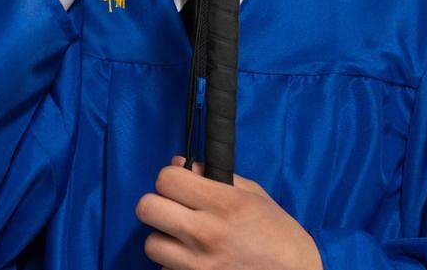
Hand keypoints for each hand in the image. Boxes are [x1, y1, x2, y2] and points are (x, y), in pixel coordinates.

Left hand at [136, 157, 322, 269]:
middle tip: (174, 208)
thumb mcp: (255, 196)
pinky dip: (174, 266)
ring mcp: (198, 265)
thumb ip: (217, 178)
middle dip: (158, 204)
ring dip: (164, 239)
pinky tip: (194, 261)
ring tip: (184, 239)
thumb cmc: (280, 237)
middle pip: (146, 208)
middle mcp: (206, 234)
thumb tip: (184, 166)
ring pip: (150, 243)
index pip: (166, 179)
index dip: (171, 178)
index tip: (180, 184)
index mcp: (225, 204)